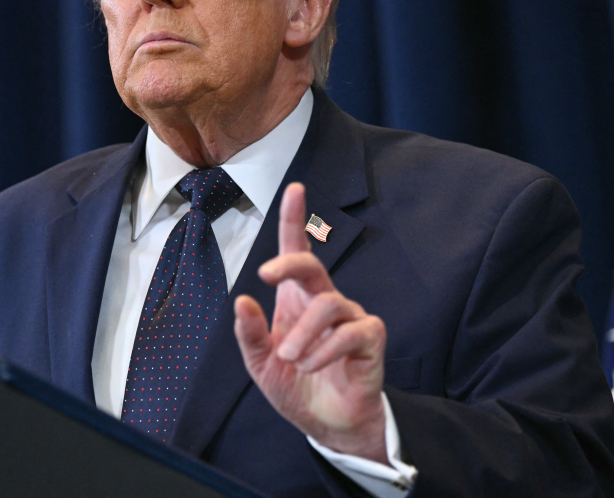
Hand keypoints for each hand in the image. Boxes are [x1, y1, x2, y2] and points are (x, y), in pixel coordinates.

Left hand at [233, 183, 388, 462]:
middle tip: (265, 275)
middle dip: (289, 262)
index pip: (297, 251)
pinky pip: (348, 333)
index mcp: (296, 299)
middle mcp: (324, 300)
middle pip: (312, 264)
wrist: (328, 424)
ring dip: (303, 332)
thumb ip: (250, 335)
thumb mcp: (262, 364)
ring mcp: (350, 317)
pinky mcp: (370, 337)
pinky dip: (324, 350)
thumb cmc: (297, 387)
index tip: (296, 189)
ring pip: (328, 303)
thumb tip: (243, 301)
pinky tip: (313, 367)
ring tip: (292, 357)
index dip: (295, 219)